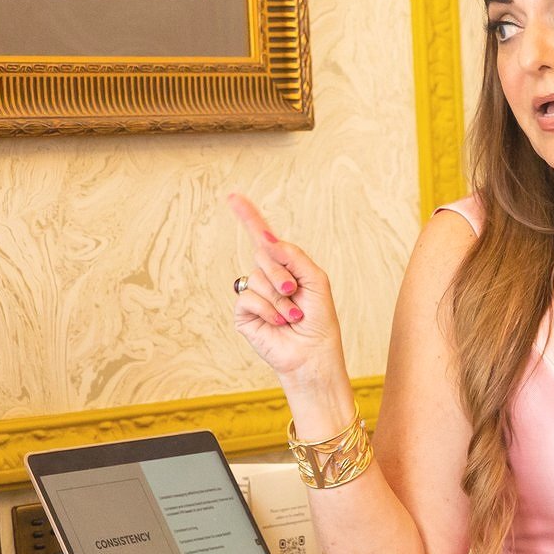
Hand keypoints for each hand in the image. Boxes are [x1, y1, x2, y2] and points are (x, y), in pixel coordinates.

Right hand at [224, 193, 346, 395]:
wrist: (313, 355)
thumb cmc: (319, 321)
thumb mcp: (315, 280)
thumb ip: (293, 256)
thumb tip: (267, 240)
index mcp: (284, 267)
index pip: (263, 237)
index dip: (249, 217)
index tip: (234, 197)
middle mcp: (266, 278)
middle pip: (263, 254)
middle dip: (283, 272)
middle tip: (296, 292)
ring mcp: (253, 295)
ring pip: (257, 277)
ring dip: (281, 298)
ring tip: (293, 315)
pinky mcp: (244, 315)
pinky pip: (249, 297)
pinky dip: (269, 310)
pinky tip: (280, 323)